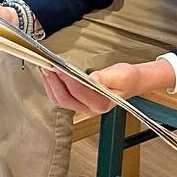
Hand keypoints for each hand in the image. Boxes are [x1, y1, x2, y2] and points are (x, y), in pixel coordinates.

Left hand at [41, 58, 176, 114]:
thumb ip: (106, 78)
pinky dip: (53, 86)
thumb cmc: (127, 78)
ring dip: (50, 85)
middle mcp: (90, 109)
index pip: (79, 92)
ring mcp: (83, 108)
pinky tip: (50, 76)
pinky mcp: (78, 103)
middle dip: (54, 82)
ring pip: (60, 100)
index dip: (66, 79)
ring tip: (45, 69)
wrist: (131, 82)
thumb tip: (93, 79)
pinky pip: (61, 97)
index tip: (58, 67)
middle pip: (65, 99)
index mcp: (101, 104)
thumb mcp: (121, 75)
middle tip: (47, 67)